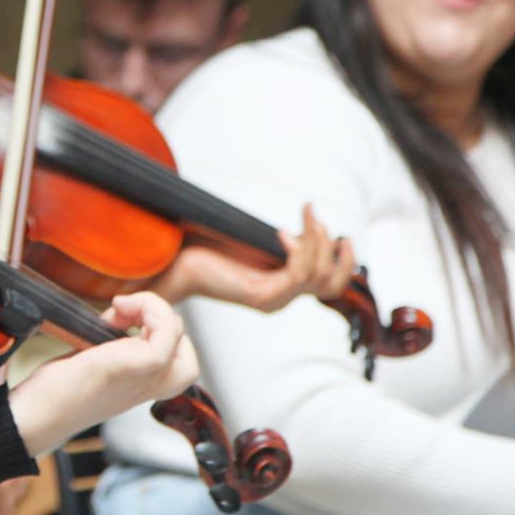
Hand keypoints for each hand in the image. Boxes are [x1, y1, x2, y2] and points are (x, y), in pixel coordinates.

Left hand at [7, 291, 197, 455]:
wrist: (32, 418)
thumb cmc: (52, 395)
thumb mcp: (92, 368)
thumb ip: (111, 349)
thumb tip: (115, 318)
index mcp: (138, 386)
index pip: (178, 363)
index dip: (160, 333)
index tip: (121, 319)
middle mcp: (145, 385)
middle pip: (186, 354)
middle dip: (161, 320)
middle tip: (124, 314)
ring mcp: (139, 378)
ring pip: (180, 339)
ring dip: (155, 310)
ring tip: (121, 311)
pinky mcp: (125, 367)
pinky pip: (164, 338)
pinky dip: (150, 313)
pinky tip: (118, 312)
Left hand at [153, 204, 356, 311]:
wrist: (172, 261)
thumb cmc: (206, 247)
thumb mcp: (250, 243)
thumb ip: (275, 244)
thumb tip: (295, 229)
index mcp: (280, 288)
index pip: (328, 284)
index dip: (342, 259)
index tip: (335, 231)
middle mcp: (280, 298)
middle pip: (332, 284)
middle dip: (339, 252)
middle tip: (321, 219)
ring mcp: (272, 300)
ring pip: (317, 275)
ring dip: (317, 238)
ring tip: (307, 213)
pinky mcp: (259, 296)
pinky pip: (296, 274)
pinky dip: (298, 249)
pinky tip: (281, 233)